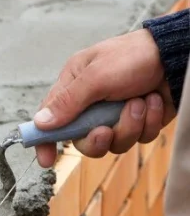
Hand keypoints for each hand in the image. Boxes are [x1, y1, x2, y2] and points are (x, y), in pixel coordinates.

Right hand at [34, 29, 175, 167]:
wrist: (177, 55)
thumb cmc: (134, 56)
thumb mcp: (95, 76)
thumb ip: (67, 102)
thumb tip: (40, 123)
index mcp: (74, 87)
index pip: (50, 118)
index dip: (45, 140)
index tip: (46, 160)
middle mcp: (92, 104)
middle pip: (83, 140)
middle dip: (97, 139)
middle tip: (106, 130)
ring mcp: (116, 114)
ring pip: (114, 143)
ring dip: (128, 125)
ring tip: (139, 102)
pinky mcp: (139, 121)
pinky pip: (139, 138)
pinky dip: (148, 122)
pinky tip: (152, 101)